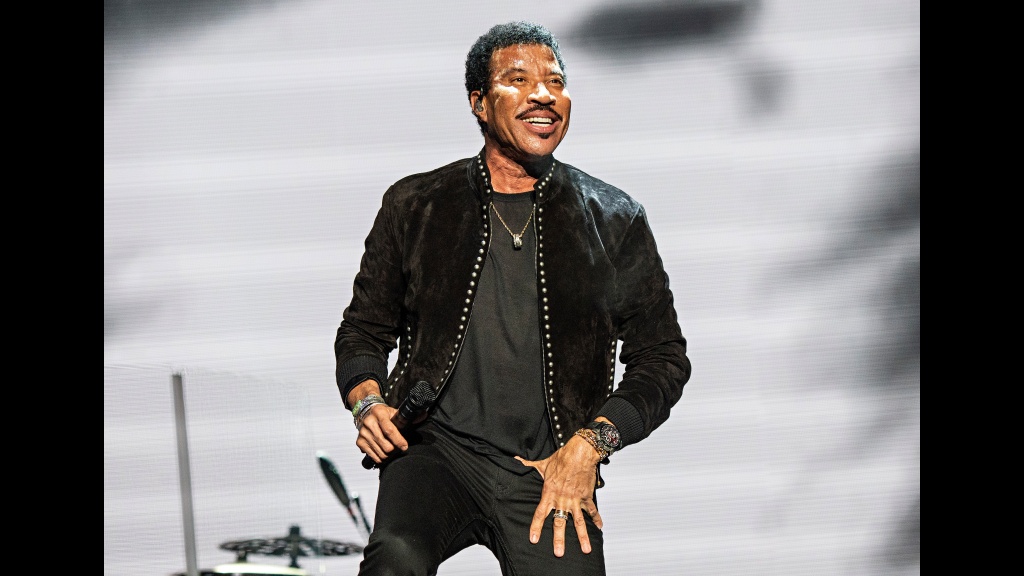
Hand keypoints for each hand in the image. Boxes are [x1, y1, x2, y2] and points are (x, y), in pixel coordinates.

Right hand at [348, 380, 406, 463]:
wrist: (366, 412)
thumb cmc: (383, 414)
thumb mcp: (394, 412)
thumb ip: (408, 417)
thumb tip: (423, 415)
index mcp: (379, 413)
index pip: (390, 430)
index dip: (399, 441)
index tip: (404, 446)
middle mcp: (369, 423)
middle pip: (386, 445)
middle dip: (395, 449)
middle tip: (399, 448)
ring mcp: (363, 433)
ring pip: (381, 453)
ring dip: (389, 455)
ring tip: (392, 449)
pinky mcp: (359, 442)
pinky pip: (374, 457)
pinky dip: (381, 457)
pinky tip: (384, 452)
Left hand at [516, 435, 604, 556]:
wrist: (580, 453)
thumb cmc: (562, 458)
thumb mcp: (543, 464)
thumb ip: (529, 466)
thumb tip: (516, 461)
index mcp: (549, 493)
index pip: (539, 514)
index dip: (536, 527)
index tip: (534, 539)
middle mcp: (562, 499)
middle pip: (559, 523)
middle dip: (559, 539)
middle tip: (559, 553)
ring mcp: (575, 500)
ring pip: (578, 522)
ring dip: (582, 537)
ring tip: (585, 549)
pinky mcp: (586, 497)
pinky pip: (592, 511)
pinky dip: (597, 519)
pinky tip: (599, 528)